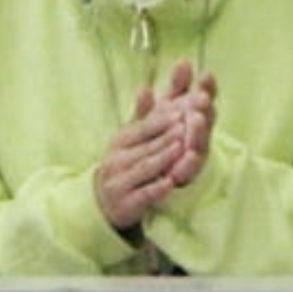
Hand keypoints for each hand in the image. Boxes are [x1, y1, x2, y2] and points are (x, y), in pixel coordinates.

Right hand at [94, 86, 185, 230]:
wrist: (104, 202)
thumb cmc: (125, 163)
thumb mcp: (130, 139)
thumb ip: (142, 115)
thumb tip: (146, 87)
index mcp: (121, 141)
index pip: (143, 127)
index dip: (162, 119)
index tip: (182, 110)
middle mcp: (117, 159)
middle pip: (147, 146)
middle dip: (168, 135)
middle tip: (188, 124)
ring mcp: (120, 182)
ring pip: (146, 168)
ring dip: (164, 157)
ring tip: (183, 147)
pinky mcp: (126, 204)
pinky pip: (143, 194)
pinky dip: (157, 189)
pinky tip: (171, 183)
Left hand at [154, 60, 215, 187]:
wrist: (149, 171)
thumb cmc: (162, 133)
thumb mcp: (165, 108)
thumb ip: (175, 88)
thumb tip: (184, 61)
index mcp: (194, 115)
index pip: (204, 98)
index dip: (207, 87)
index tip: (206, 74)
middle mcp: (199, 134)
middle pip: (206, 119)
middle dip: (205, 108)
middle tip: (201, 97)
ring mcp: (195, 155)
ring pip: (200, 143)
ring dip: (200, 132)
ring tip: (197, 119)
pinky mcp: (187, 175)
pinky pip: (190, 169)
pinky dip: (190, 162)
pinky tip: (191, 154)